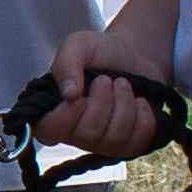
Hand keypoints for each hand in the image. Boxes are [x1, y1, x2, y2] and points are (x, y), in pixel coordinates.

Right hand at [38, 28, 170, 160]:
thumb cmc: (100, 52)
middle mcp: (76, 133)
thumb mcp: (78, 45)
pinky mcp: (128, 145)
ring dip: (124, 104)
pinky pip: (138, 141)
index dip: (65, 117)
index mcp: (55, 111)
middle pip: (88, 135)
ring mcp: (103, 143)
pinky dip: (143, 115)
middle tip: (106, 80)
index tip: (79, 94)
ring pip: (115, 138)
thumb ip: (66, 64)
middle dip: (103, 102)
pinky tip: (138, 101)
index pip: (48, 132)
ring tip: (122, 85)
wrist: (133, 55)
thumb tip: (68, 94)